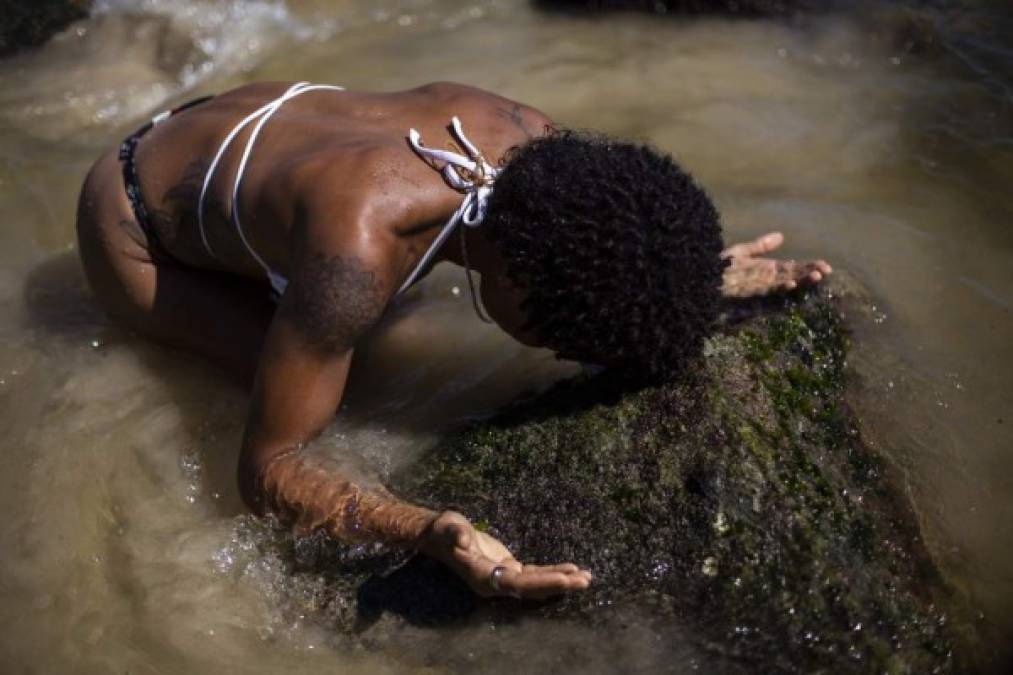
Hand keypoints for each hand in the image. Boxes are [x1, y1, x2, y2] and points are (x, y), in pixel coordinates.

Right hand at [420, 511, 591, 598]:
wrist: (438, 535)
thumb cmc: (443, 530)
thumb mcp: (448, 528)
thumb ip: (456, 535)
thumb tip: (464, 539)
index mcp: (482, 576)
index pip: (517, 584)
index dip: (541, 582)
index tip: (564, 579)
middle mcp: (494, 583)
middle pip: (531, 588)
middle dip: (558, 584)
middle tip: (585, 580)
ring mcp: (502, 577)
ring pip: (535, 584)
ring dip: (560, 581)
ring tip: (586, 578)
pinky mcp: (507, 568)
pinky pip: (533, 575)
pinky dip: (552, 573)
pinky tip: (570, 571)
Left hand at [720, 232, 831, 297]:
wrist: (699, 275)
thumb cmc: (719, 266)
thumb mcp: (742, 252)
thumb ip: (761, 246)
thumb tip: (781, 236)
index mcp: (767, 269)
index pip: (793, 268)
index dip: (808, 267)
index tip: (825, 266)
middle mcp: (766, 279)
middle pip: (792, 276)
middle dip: (809, 274)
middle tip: (826, 271)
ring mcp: (758, 286)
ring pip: (784, 284)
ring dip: (800, 281)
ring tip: (815, 277)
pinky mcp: (749, 291)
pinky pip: (767, 289)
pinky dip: (779, 287)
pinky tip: (790, 283)